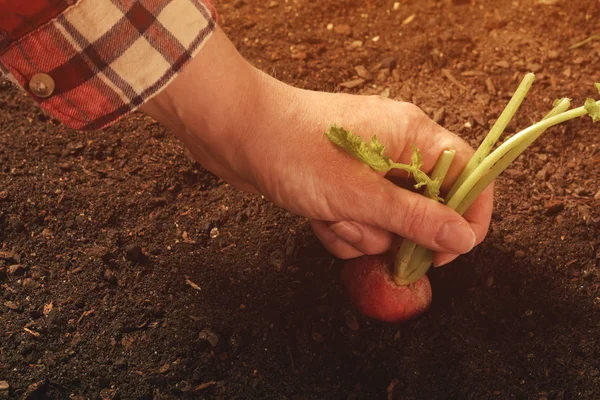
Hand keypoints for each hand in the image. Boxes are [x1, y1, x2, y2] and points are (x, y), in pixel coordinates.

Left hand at [141, 27, 492, 266]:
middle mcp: (395, 146)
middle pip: (424, 206)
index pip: (467, 173)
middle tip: (363, 223)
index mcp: (412, 133)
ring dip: (358, 230)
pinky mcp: (342, 183)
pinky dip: (339, 227)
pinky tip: (316, 215)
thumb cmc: (296, 151)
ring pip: (386, 221)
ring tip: (329, 212)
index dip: (467, 214)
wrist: (236, 133)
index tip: (450, 251)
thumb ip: (416, 218)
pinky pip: (358, 220)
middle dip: (392, 229)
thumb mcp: (361, 193)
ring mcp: (366, 167)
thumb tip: (465, 237)